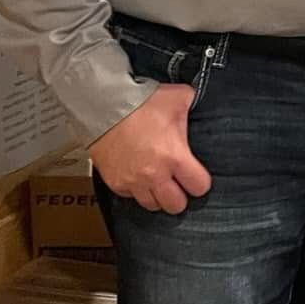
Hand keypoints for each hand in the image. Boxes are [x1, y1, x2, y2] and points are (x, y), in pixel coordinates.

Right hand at [89, 84, 212, 213]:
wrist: (104, 106)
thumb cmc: (139, 102)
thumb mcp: (177, 97)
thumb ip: (192, 103)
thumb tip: (197, 101)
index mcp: (175, 157)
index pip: (199, 187)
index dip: (200, 182)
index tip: (196, 176)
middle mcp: (155, 174)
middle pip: (176, 206)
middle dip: (180, 196)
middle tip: (177, 184)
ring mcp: (133, 181)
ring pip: (151, 205)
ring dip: (157, 196)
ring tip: (158, 183)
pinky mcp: (114, 182)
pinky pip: (129, 196)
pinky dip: (135, 190)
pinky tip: (138, 177)